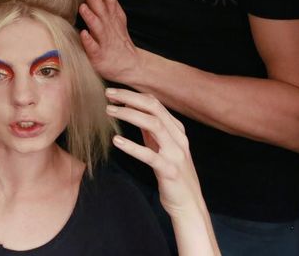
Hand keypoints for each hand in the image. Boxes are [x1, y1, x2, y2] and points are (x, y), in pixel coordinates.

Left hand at [79, 0, 139, 82]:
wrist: (130, 66)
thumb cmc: (119, 39)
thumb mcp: (118, 17)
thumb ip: (111, 0)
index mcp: (114, 17)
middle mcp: (110, 28)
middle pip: (103, 11)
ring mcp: (105, 42)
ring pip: (98, 28)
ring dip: (91, 17)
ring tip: (82, 7)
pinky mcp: (100, 56)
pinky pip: (94, 48)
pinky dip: (89, 41)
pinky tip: (83, 34)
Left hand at [105, 88, 205, 218]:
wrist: (189, 204)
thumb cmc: (173, 174)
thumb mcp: (163, 147)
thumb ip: (152, 130)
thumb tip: (133, 111)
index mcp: (176, 130)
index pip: (155, 103)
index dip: (133, 95)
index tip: (114, 93)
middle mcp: (178, 138)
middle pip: (154, 108)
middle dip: (130, 98)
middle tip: (109, 94)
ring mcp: (175, 154)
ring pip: (154, 125)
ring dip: (130, 114)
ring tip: (110, 111)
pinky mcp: (170, 171)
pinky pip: (150, 155)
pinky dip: (132, 146)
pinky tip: (116, 140)